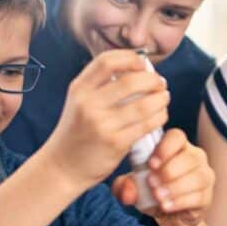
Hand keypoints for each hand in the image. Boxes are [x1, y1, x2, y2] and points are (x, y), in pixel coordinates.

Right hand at [39, 50, 169, 189]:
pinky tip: (160, 115)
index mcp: (79, 89)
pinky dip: (159, 117)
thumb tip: (136, 69)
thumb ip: (100, 86)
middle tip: (160, 83)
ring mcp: (102, 124)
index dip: (130, 58)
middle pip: (131, 81)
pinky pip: (146, 124)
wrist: (62, 167)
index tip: (143, 63)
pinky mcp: (116, 143)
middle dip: (153, 79)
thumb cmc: (76, 133)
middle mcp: (89, 104)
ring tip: (164, 98)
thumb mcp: (78, 103)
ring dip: (161, 98)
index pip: (107, 61)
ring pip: (144, 104)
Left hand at [112, 129, 214, 225]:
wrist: (168, 217)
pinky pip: (199, 196)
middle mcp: (195, 158)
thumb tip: (126, 191)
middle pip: (189, 157)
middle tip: (152, 183)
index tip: (151, 164)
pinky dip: (180, 202)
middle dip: (169, 171)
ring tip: (158, 197)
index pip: (177, 137)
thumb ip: (125, 186)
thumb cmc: (152, 192)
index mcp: (176, 148)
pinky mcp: (207, 197)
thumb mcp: (135, 187)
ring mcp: (204, 177)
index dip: (165, 148)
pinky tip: (167, 206)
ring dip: (175, 187)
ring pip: (198, 176)